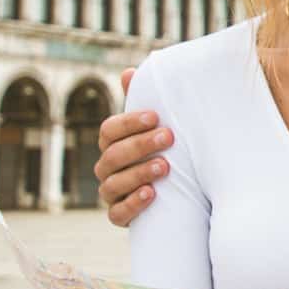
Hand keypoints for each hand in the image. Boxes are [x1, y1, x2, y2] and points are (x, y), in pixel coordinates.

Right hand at [96, 67, 172, 227]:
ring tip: (164, 166)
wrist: (181, 191)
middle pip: (113, 155)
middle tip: (168, 137)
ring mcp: (111, 192)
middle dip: (140, 145)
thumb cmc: (165, 149)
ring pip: (113, 184)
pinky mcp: (120, 216)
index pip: (109, 130)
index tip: (155, 116)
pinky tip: (151, 194)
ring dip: (138, 173)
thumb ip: (144, 101)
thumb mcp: (157, 127)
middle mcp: (107, 167)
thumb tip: (129, 72)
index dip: (129, 122)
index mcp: (112, 143)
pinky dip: (132, 204)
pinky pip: (117, 214)